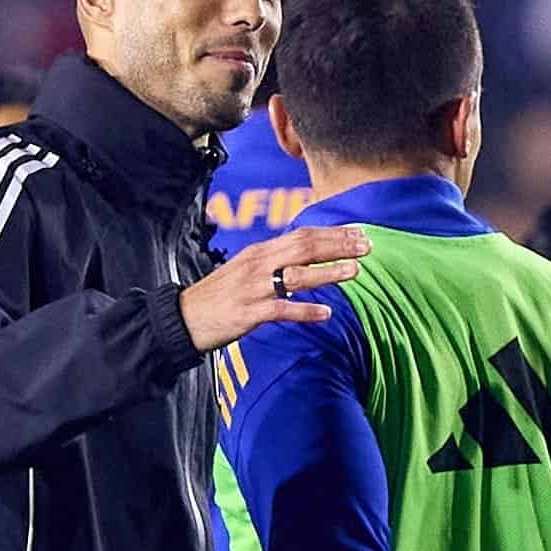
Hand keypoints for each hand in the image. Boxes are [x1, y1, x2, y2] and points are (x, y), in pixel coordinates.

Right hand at [183, 225, 364, 352]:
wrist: (184, 317)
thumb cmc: (219, 296)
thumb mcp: (245, 270)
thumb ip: (274, 262)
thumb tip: (305, 258)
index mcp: (259, 252)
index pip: (301, 235)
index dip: (332, 234)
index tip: (358, 233)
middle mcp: (258, 265)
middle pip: (304, 248)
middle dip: (337, 246)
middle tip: (366, 246)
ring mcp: (254, 289)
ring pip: (297, 276)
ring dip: (328, 273)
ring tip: (354, 271)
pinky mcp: (249, 313)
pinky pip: (283, 310)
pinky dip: (306, 311)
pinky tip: (327, 314)